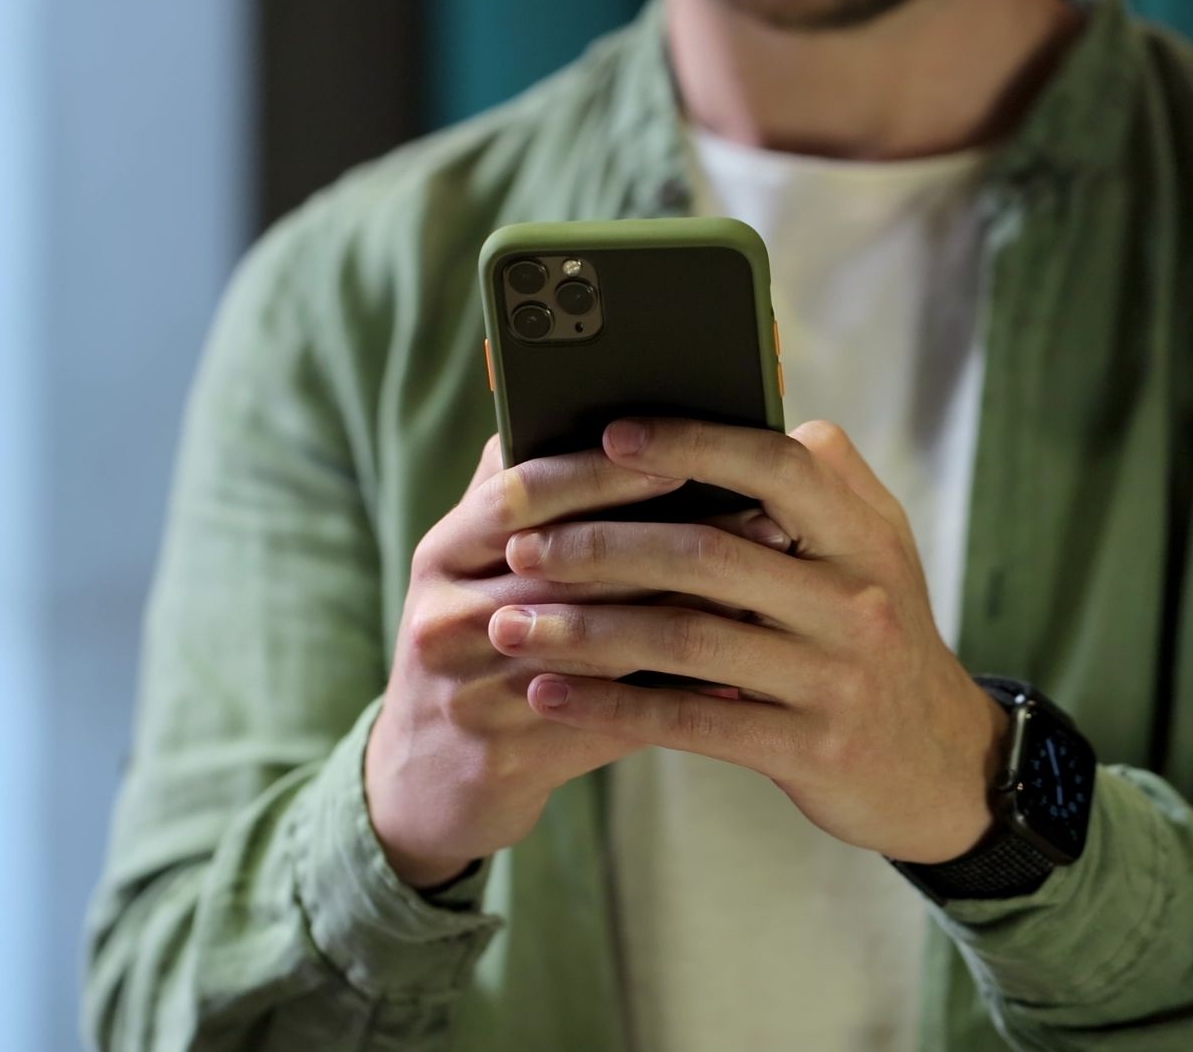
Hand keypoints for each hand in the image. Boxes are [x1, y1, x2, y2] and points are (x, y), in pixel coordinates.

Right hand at [366, 436, 785, 885]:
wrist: (427, 782)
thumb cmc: (479, 647)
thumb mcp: (477, 570)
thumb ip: (525, 499)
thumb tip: (599, 409)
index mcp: (442, 555)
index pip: (520, 496)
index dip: (602, 474)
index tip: (683, 456)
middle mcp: (443, 618)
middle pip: (569, 572)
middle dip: (674, 543)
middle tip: (764, 523)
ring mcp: (468, 692)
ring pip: (598, 648)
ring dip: (688, 619)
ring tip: (766, 596)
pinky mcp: (503, 757)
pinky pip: (608, 722)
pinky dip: (674, 700)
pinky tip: (735, 684)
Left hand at [493, 418, 1009, 863]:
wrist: (943, 765)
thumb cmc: (878, 634)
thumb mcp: (875, 548)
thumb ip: (821, 479)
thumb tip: (750, 408)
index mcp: (860, 534)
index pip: (774, 466)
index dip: (690, 444)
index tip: (607, 435)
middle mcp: (852, 599)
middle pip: (706, 554)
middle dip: (599, 546)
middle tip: (520, 545)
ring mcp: (832, 677)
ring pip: (685, 640)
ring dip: (584, 631)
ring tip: (510, 622)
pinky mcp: (807, 749)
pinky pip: (689, 720)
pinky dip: (609, 705)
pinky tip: (548, 696)